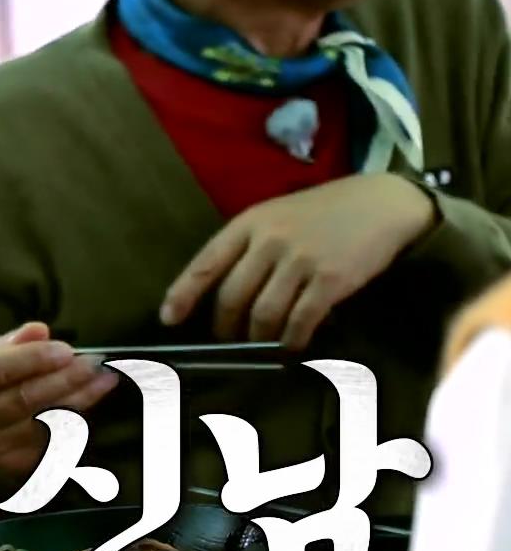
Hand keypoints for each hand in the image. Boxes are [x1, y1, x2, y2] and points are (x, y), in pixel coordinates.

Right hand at [0, 322, 122, 478]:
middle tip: (93, 364)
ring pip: (40, 424)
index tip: (67, 349)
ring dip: (77, 401)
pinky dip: (72, 422)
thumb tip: (41, 330)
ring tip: (103, 380)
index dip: (33, 359)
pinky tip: (88, 403)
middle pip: (21, 400)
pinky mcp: (7, 468)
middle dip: (63, 380)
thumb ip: (8, 344)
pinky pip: (48, 443)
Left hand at [160, 174, 435, 348]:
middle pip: (231, 297)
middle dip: (225, 328)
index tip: (168, 319)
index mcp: (249, 223)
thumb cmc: (323, 212)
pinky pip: (300, 321)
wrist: (381, 203)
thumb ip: (249, 247)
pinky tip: (291, 346)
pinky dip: (291, 341)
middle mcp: (269, 240)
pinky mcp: (330, 280)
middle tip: (228, 343)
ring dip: (258, 340)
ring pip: (263, 314)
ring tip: (260, 348)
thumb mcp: (276, 216)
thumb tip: (221, 293)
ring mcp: (300, 260)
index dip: (183, 294)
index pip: (205, 263)